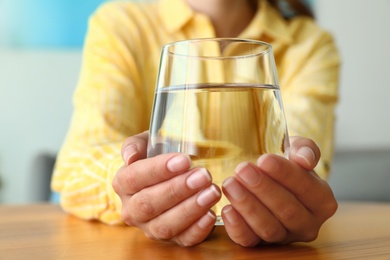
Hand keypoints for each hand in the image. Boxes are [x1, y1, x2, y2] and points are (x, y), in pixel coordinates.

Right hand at [112, 131, 221, 245]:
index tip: (184, 160)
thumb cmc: (157, 157)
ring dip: (190, 209)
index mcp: (123, 183)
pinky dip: (198, 229)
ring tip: (212, 192)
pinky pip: (183, 240)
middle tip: (203, 175)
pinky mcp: (171, 240)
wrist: (165, 177)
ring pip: (165, 225)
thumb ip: (136, 145)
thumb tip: (131, 156)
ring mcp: (150, 228)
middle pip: (149, 203)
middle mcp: (132, 209)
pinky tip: (211, 213)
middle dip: (178, 189)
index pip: (134, 178)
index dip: (158, 169)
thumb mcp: (146, 144)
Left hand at [221, 136, 337, 246]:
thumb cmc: (287, 166)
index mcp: (322, 201)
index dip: (285, 174)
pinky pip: (249, 240)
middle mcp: (307, 224)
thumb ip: (305, 149)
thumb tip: (305, 159)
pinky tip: (227, 208)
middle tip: (242, 169)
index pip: (307, 188)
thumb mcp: (298, 151)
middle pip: (287, 211)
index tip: (264, 159)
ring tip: (230, 184)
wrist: (271, 181)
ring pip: (268, 228)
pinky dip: (237, 226)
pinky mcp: (261, 244)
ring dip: (247, 205)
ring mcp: (284, 237)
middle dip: (262, 188)